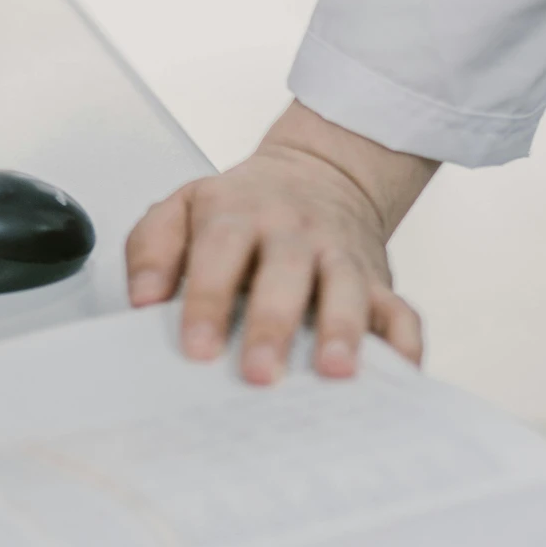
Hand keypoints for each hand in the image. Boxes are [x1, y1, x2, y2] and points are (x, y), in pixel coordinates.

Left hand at [125, 102, 433, 383]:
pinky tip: (398, 375)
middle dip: (273, 323)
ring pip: (347, 288)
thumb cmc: (243, 205)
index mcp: (239, 213)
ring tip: (334, 372)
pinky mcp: (377, 281)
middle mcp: (293, 232)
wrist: (321, 171)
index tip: (197, 348)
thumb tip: (141, 300)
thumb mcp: (185, 205)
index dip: (207, 300)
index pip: (220, 252)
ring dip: (343, 329)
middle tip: (258, 373)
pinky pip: (400, 310)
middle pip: (286, 272)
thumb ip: (153, 247)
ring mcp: (339, 255)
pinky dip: (404, 343)